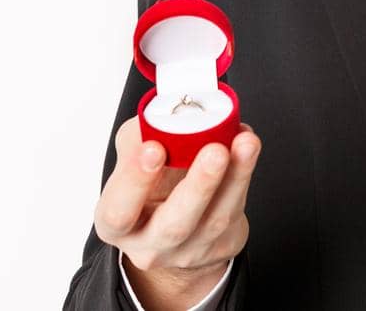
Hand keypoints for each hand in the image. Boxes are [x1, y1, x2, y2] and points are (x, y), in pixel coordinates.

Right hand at [94, 115, 261, 302]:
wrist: (177, 217)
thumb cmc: (151, 181)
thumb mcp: (134, 158)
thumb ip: (144, 136)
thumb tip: (168, 115)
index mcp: (118, 225)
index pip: (119, 212)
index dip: (135, 182)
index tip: (154, 148)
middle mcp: (150, 244)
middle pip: (174, 225)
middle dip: (198, 185)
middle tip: (215, 151)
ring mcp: (188, 251)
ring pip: (214, 219)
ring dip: (234, 177)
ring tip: (245, 142)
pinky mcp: (221, 246)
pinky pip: (236, 212)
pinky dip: (244, 177)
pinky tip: (247, 149)